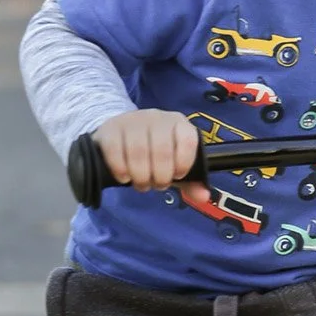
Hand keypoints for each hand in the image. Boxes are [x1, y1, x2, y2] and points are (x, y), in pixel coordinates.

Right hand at [92, 109, 207, 195]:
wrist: (121, 133)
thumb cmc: (153, 151)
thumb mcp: (173, 164)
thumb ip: (191, 182)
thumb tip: (204, 197)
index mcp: (178, 123)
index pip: (187, 140)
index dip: (183, 163)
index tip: (177, 176)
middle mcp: (157, 117)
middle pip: (162, 149)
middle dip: (160, 176)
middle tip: (156, 185)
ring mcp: (132, 120)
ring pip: (138, 150)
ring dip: (141, 176)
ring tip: (141, 184)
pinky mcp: (111, 128)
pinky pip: (115, 149)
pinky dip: (120, 169)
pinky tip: (124, 177)